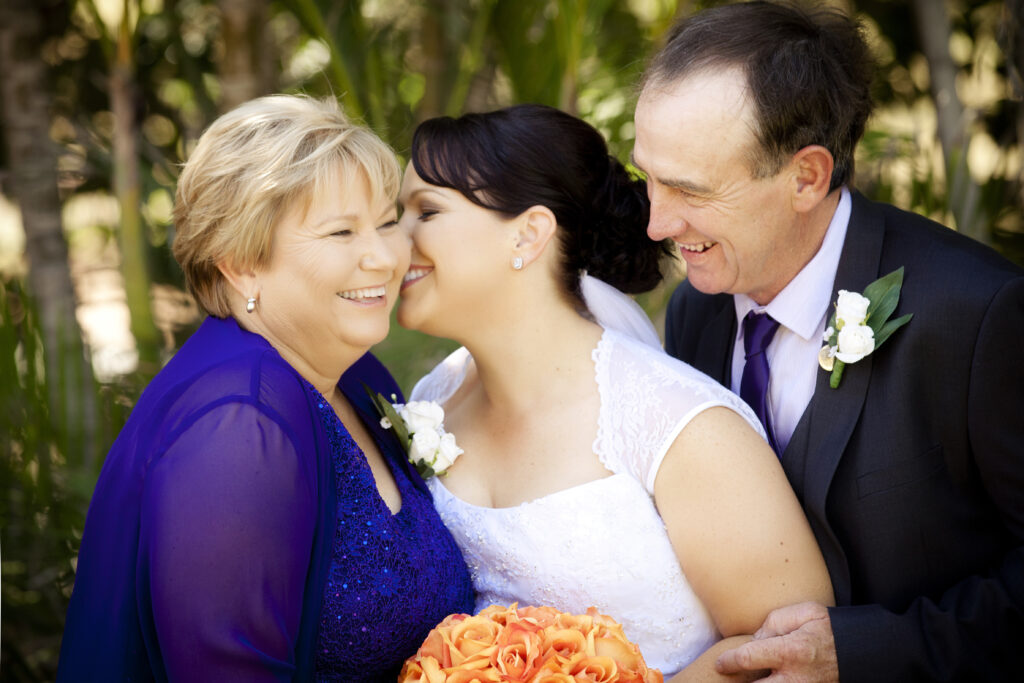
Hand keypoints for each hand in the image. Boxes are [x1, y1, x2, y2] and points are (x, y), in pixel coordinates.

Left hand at [715, 602, 837, 682]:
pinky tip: (765, 680)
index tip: (720, 663)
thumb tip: (754, 640)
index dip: (728, 661)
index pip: (747, 658)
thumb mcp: (802, 613)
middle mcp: (795, 677)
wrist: (857, 652)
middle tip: (731, 678)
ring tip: (748, 678)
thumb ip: (773, 624)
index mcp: (790, 651)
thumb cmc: (826, 629)